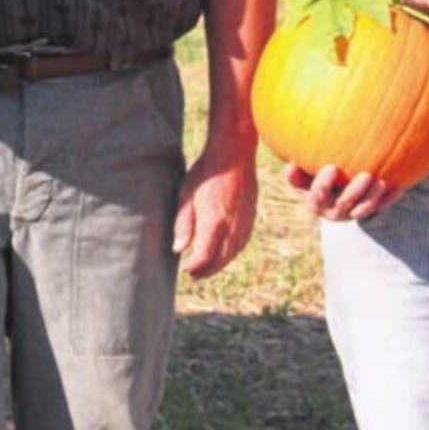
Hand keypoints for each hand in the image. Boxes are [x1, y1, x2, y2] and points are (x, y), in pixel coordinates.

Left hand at [172, 144, 257, 279]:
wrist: (234, 154)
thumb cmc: (205, 173)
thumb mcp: (186, 196)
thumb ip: (183, 224)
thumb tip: (178, 250)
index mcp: (214, 223)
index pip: (205, 257)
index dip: (195, 267)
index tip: (185, 269)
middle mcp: (232, 227)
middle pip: (221, 260)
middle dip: (207, 271)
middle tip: (194, 274)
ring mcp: (244, 222)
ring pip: (234, 253)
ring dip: (220, 263)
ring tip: (207, 267)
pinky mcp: (251, 216)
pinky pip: (242, 242)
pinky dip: (232, 252)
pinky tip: (224, 251)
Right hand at [283, 163, 403, 221]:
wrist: (328, 195)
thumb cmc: (309, 179)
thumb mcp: (300, 179)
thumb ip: (294, 175)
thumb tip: (291, 165)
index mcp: (315, 203)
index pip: (319, 195)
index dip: (324, 184)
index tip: (331, 168)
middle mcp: (334, 212)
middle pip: (345, 204)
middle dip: (356, 191)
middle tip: (366, 176)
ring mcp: (352, 213)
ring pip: (364, 209)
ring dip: (374, 197)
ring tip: (382, 182)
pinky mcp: (367, 211)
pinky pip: (380, 207)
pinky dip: (389, 199)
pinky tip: (399, 187)